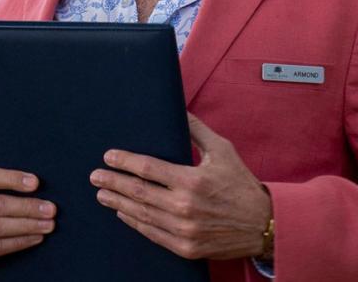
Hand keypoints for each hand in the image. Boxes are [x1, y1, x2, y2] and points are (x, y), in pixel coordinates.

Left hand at [89, 112, 270, 259]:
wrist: (263, 225)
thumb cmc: (242, 185)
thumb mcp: (223, 151)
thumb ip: (197, 131)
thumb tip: (178, 110)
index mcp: (192, 180)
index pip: (147, 168)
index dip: (124, 162)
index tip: (109, 157)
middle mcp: (185, 206)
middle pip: (138, 192)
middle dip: (112, 182)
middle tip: (95, 176)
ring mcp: (184, 230)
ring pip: (141, 214)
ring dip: (117, 202)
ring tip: (102, 194)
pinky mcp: (186, 248)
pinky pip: (152, 234)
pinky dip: (135, 223)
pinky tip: (123, 213)